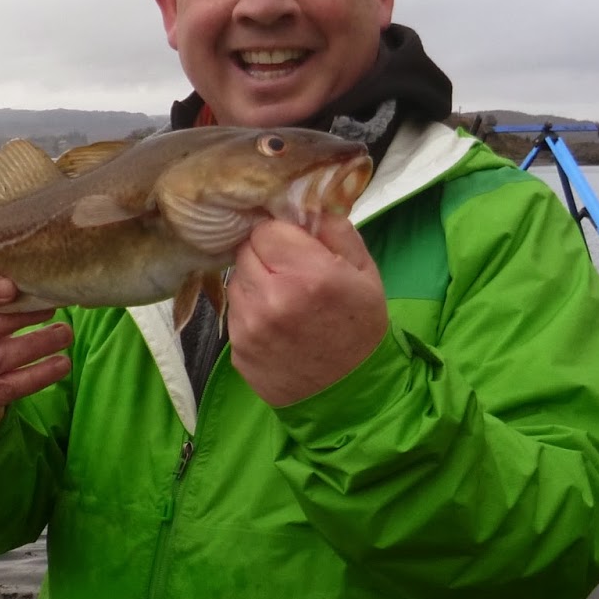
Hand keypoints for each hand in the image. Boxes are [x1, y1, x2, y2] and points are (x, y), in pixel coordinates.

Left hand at [226, 216, 387, 407]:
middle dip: (265, 255)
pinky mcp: (237, 349)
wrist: (350, 396)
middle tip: (290, 272)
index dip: (280, 233)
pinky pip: (234, 311)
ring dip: (254, 281)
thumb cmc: (360, 329)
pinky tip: (276, 324)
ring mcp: (250, 327)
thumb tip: (305, 202)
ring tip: (284, 300)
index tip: (293, 245)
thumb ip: (334, 230)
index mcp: (309, 276)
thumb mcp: (364, 273)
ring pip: (236, 279)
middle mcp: (273, 299)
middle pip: (245, 251)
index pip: (265, 229)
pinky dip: (250, 310)